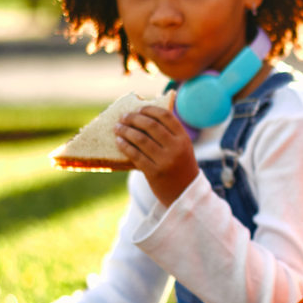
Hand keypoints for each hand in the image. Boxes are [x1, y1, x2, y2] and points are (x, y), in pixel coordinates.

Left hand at [116, 91, 199, 205]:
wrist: (185, 194)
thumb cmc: (180, 167)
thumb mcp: (182, 148)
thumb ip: (169, 134)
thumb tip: (142, 116)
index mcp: (183, 138)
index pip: (165, 116)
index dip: (149, 110)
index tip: (138, 109)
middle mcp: (176, 148)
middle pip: (151, 125)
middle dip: (134, 118)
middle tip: (123, 117)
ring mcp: (166, 161)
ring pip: (141, 139)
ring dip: (125, 131)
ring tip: (117, 127)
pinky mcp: (154, 173)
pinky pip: (135, 155)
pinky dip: (125, 146)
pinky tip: (118, 141)